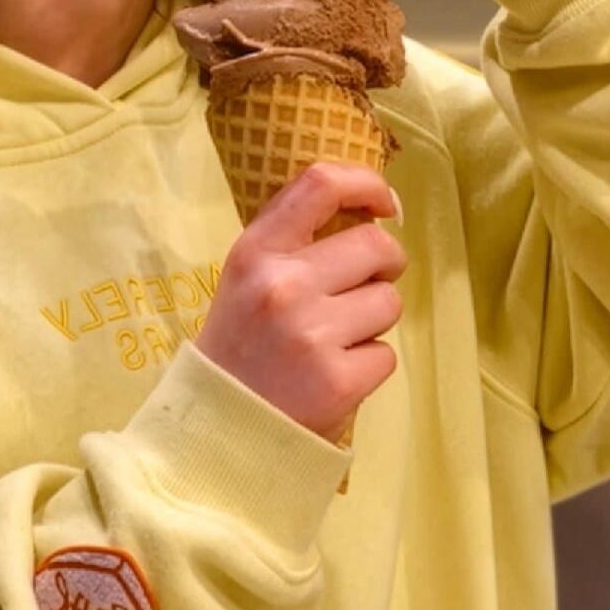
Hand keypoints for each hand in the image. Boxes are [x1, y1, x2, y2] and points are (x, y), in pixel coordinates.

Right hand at [196, 162, 405, 444]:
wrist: (219, 426)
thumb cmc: (242, 342)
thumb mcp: (248, 276)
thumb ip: (296, 240)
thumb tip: (376, 214)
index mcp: (257, 249)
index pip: (321, 183)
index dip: (367, 183)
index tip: (386, 204)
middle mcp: (282, 284)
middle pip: (377, 246)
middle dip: (383, 267)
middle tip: (359, 289)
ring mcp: (311, 333)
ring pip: (390, 301)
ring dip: (374, 319)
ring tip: (335, 338)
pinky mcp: (338, 381)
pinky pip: (387, 354)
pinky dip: (368, 364)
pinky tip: (334, 373)